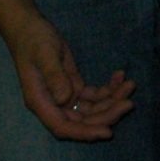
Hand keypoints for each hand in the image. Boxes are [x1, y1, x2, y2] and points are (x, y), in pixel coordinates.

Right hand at [0, 7, 136, 141]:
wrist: (29, 27)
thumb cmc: (33, 40)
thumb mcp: (45, 55)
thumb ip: (55, 76)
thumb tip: (66, 99)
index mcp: (40, 102)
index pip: (63, 126)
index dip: (84, 133)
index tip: (107, 132)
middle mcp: (53, 104)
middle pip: (82, 120)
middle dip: (107, 115)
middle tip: (129, 103)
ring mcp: (63, 96)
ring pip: (91, 109)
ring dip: (112, 101)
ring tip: (130, 85)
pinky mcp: (73, 86)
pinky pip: (93, 95)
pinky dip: (108, 89)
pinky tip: (120, 76)